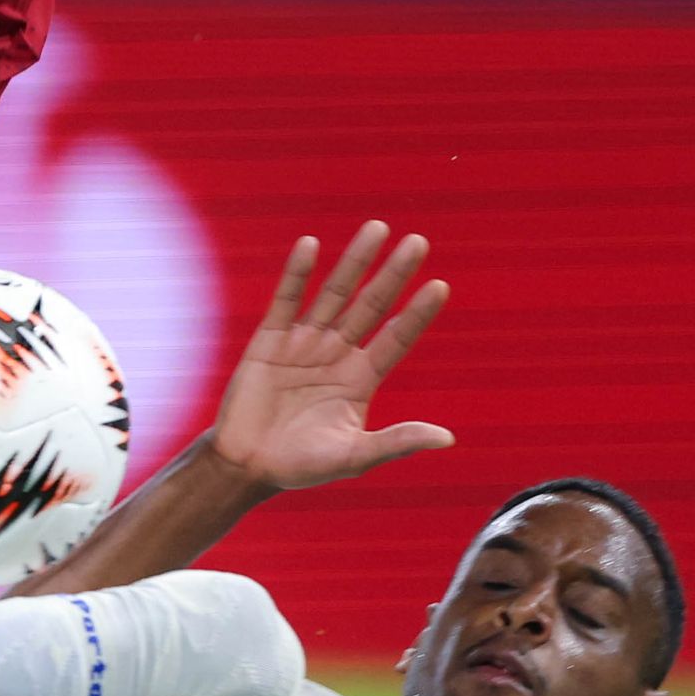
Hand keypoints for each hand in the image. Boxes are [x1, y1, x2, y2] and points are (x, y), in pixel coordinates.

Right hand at [209, 223, 453, 491]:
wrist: (247, 466)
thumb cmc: (303, 466)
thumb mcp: (354, 456)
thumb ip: (397, 442)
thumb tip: (448, 438)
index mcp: (361, 378)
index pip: (397, 337)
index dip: (417, 313)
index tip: (440, 286)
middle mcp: (337, 353)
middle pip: (372, 305)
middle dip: (394, 274)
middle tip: (419, 242)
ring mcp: (304, 342)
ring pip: (335, 294)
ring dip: (355, 262)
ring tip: (377, 229)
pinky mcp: (269, 339)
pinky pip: (286, 299)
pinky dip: (298, 273)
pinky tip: (311, 245)